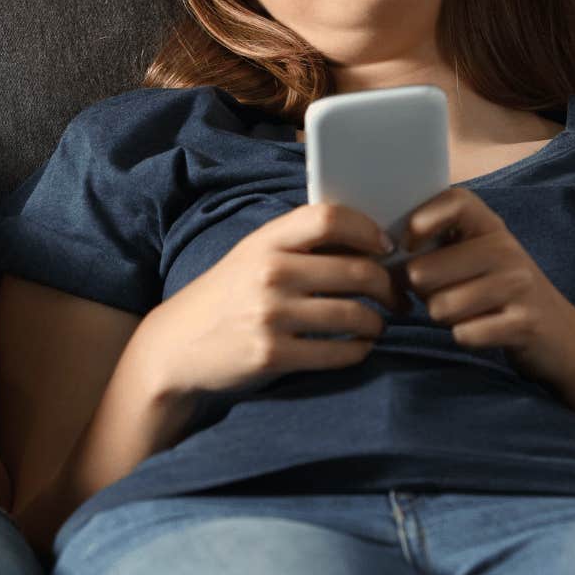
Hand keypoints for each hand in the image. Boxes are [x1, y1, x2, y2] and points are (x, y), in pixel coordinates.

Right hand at [133, 203, 401, 399]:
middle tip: (398, 297)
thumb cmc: (226, 297)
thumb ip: (298, 246)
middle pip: (358, 271)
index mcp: (265, 241)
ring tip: (376, 324)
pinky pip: (340, 353)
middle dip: (389, 287)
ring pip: (356, 315)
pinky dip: (359, 350)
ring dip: (377, 322)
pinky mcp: (273, 355)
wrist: (176, 346)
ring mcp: (271, 316)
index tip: (386, 247)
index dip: (368, 230)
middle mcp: (269, 274)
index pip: (329, 219)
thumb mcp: (252, 257)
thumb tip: (369, 244)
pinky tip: (357, 346)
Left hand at [399, 187, 574, 385]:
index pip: (454, 201)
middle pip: (422, 271)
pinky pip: (464, 334)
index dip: (421, 220)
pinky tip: (484, 330)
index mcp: (489, 226)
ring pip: (439, 307)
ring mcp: (519, 285)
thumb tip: (381, 253)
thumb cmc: (496, 292)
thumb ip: (433, 246)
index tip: (409, 244)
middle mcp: (506, 249)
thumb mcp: (473, 257)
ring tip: (468, 312)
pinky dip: (465, 337)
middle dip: (421, 293)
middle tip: (445, 294)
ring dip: (443, 317)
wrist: (560, 336)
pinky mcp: (525, 323)